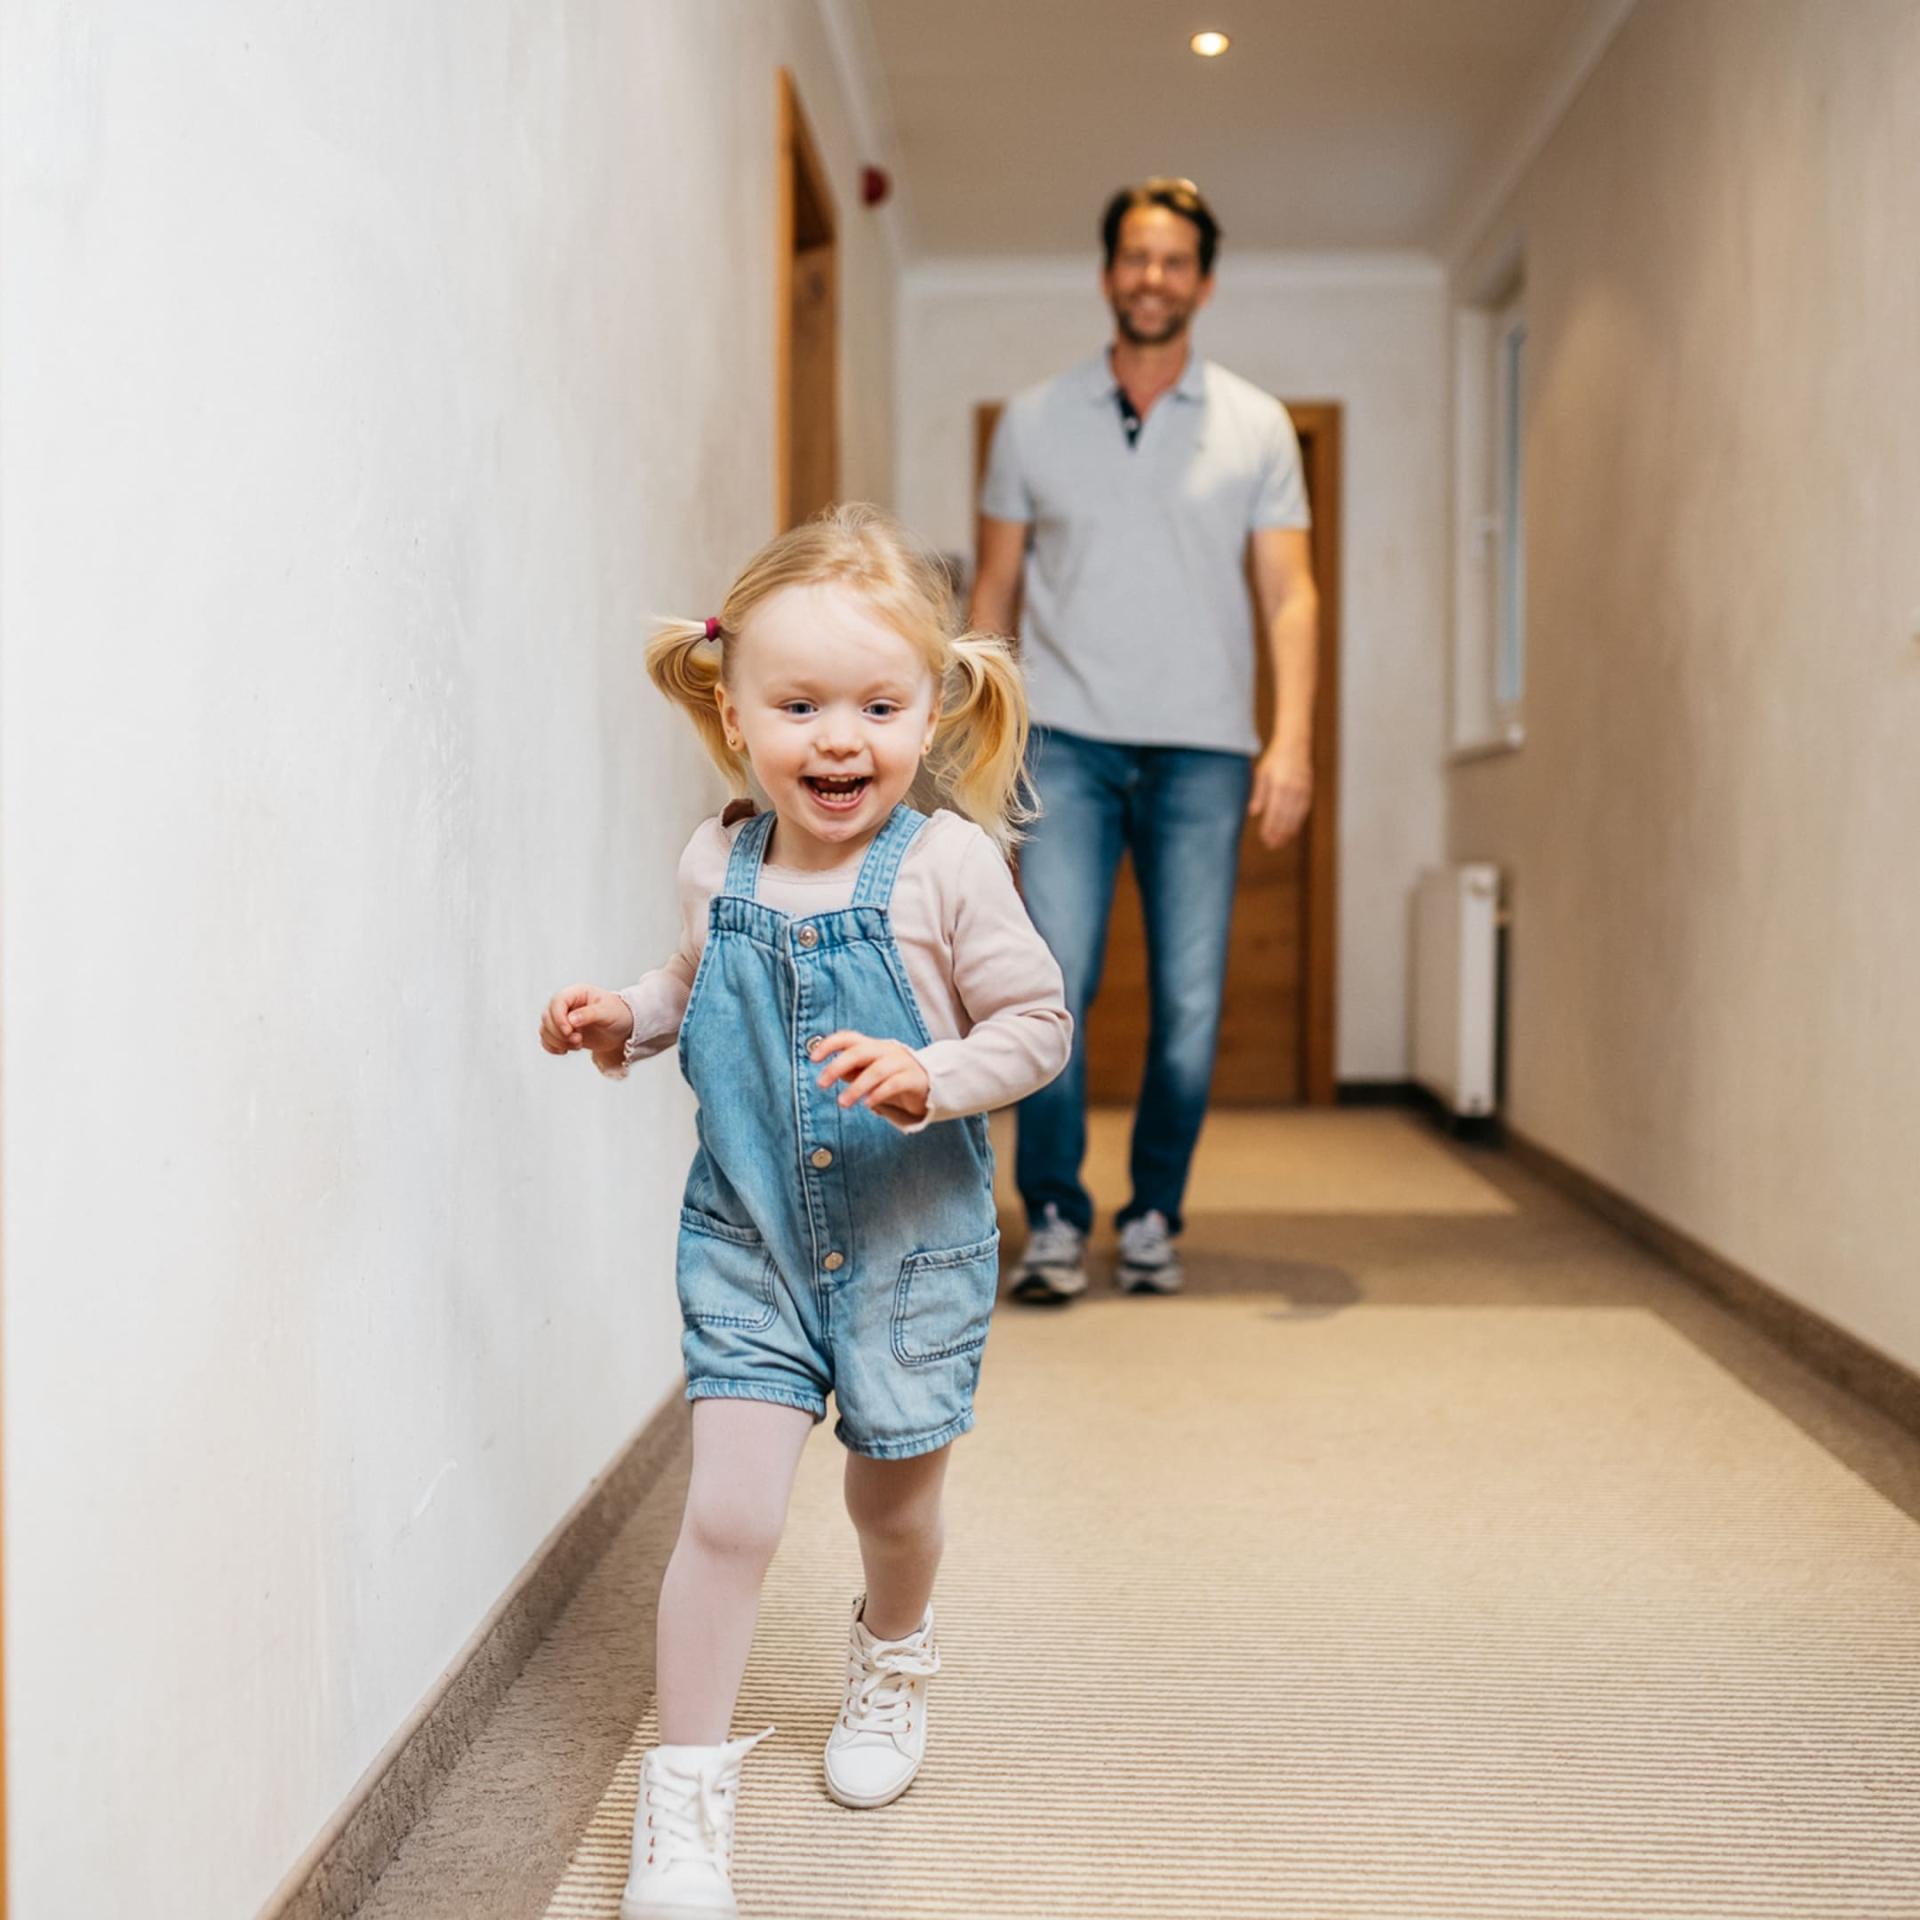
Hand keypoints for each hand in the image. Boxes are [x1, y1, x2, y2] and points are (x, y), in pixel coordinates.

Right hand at [539, 984, 634, 1062]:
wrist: (622, 1028)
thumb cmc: (618, 1014)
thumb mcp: (608, 1012)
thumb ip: (590, 1014)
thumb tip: (571, 1020)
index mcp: (576, 993)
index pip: (557, 1002)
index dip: (558, 1018)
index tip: (569, 1031)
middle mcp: (566, 1005)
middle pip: (547, 1017)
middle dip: (560, 1033)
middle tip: (578, 1041)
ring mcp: (562, 1019)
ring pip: (545, 1029)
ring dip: (557, 1041)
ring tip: (578, 1044)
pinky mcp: (561, 1032)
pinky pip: (546, 1040)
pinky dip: (552, 1047)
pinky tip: (566, 1050)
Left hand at [810, 1030, 931, 1125]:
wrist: (931, 1083)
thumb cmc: (892, 1077)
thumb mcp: (868, 1073)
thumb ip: (851, 1071)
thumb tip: (831, 1073)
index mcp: (872, 1046)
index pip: (848, 1038)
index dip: (829, 1045)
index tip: (813, 1059)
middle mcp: (886, 1050)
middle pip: (859, 1052)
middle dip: (837, 1066)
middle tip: (821, 1084)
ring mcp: (901, 1063)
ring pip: (876, 1071)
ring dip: (856, 1087)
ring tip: (842, 1102)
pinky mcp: (913, 1079)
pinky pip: (894, 1084)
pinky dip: (878, 1094)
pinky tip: (868, 1104)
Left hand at [1249, 743, 1311, 849]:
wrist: (1295, 744)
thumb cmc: (1275, 758)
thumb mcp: (1262, 773)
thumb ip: (1259, 794)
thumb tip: (1253, 813)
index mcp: (1279, 785)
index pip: (1274, 813)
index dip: (1269, 828)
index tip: (1264, 839)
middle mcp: (1293, 789)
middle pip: (1285, 818)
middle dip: (1278, 834)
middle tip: (1271, 846)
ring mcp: (1303, 790)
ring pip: (1296, 817)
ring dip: (1288, 832)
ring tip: (1280, 843)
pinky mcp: (1309, 790)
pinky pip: (1303, 811)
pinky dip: (1298, 823)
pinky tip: (1292, 831)